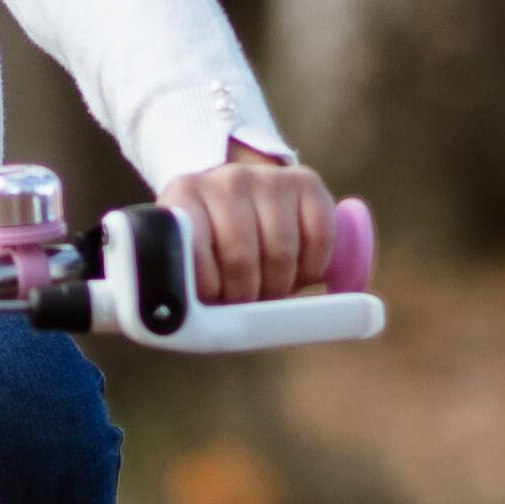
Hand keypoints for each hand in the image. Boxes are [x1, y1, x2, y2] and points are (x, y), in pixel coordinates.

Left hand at [157, 147, 332, 302]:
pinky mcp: (306, 181)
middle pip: (241, 258)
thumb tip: (192, 325)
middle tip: (245, 302)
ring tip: (269, 288)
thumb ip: (187, 280)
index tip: (215, 302)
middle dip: (246, 295)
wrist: (243, 196)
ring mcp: (267, 178)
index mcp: (185, 194)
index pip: (195, 252)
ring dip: (279, 285)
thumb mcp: (189, 255)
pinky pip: (319, 237)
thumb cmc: (211, 241)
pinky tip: (299, 272)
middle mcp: (226, 179)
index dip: (209, 289)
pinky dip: (313, 268)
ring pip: (281, 252)